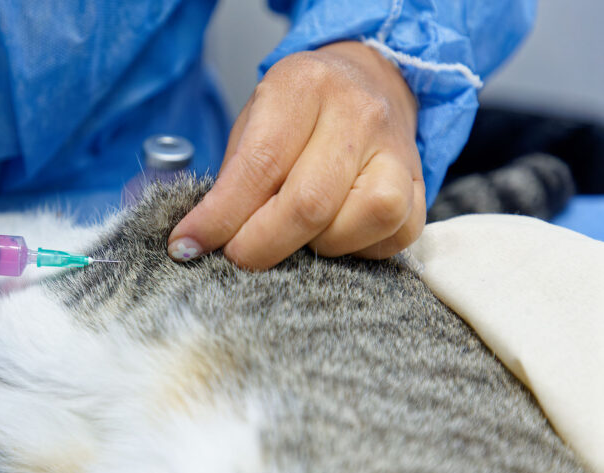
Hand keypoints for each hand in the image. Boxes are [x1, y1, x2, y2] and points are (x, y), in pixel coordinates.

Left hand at [168, 41, 424, 267]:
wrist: (371, 81)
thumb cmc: (299, 112)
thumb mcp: (254, 122)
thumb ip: (233, 178)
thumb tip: (201, 240)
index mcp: (304, 87)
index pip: (259, 165)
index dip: (220, 217)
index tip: (188, 245)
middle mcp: (358, 113)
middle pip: (308, 203)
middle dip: (260, 245)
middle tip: (236, 255)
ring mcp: (397, 151)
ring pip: (358, 222)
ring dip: (315, 247)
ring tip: (295, 235)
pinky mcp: (420, 188)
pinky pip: (391, 238)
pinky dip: (355, 251)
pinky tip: (334, 234)